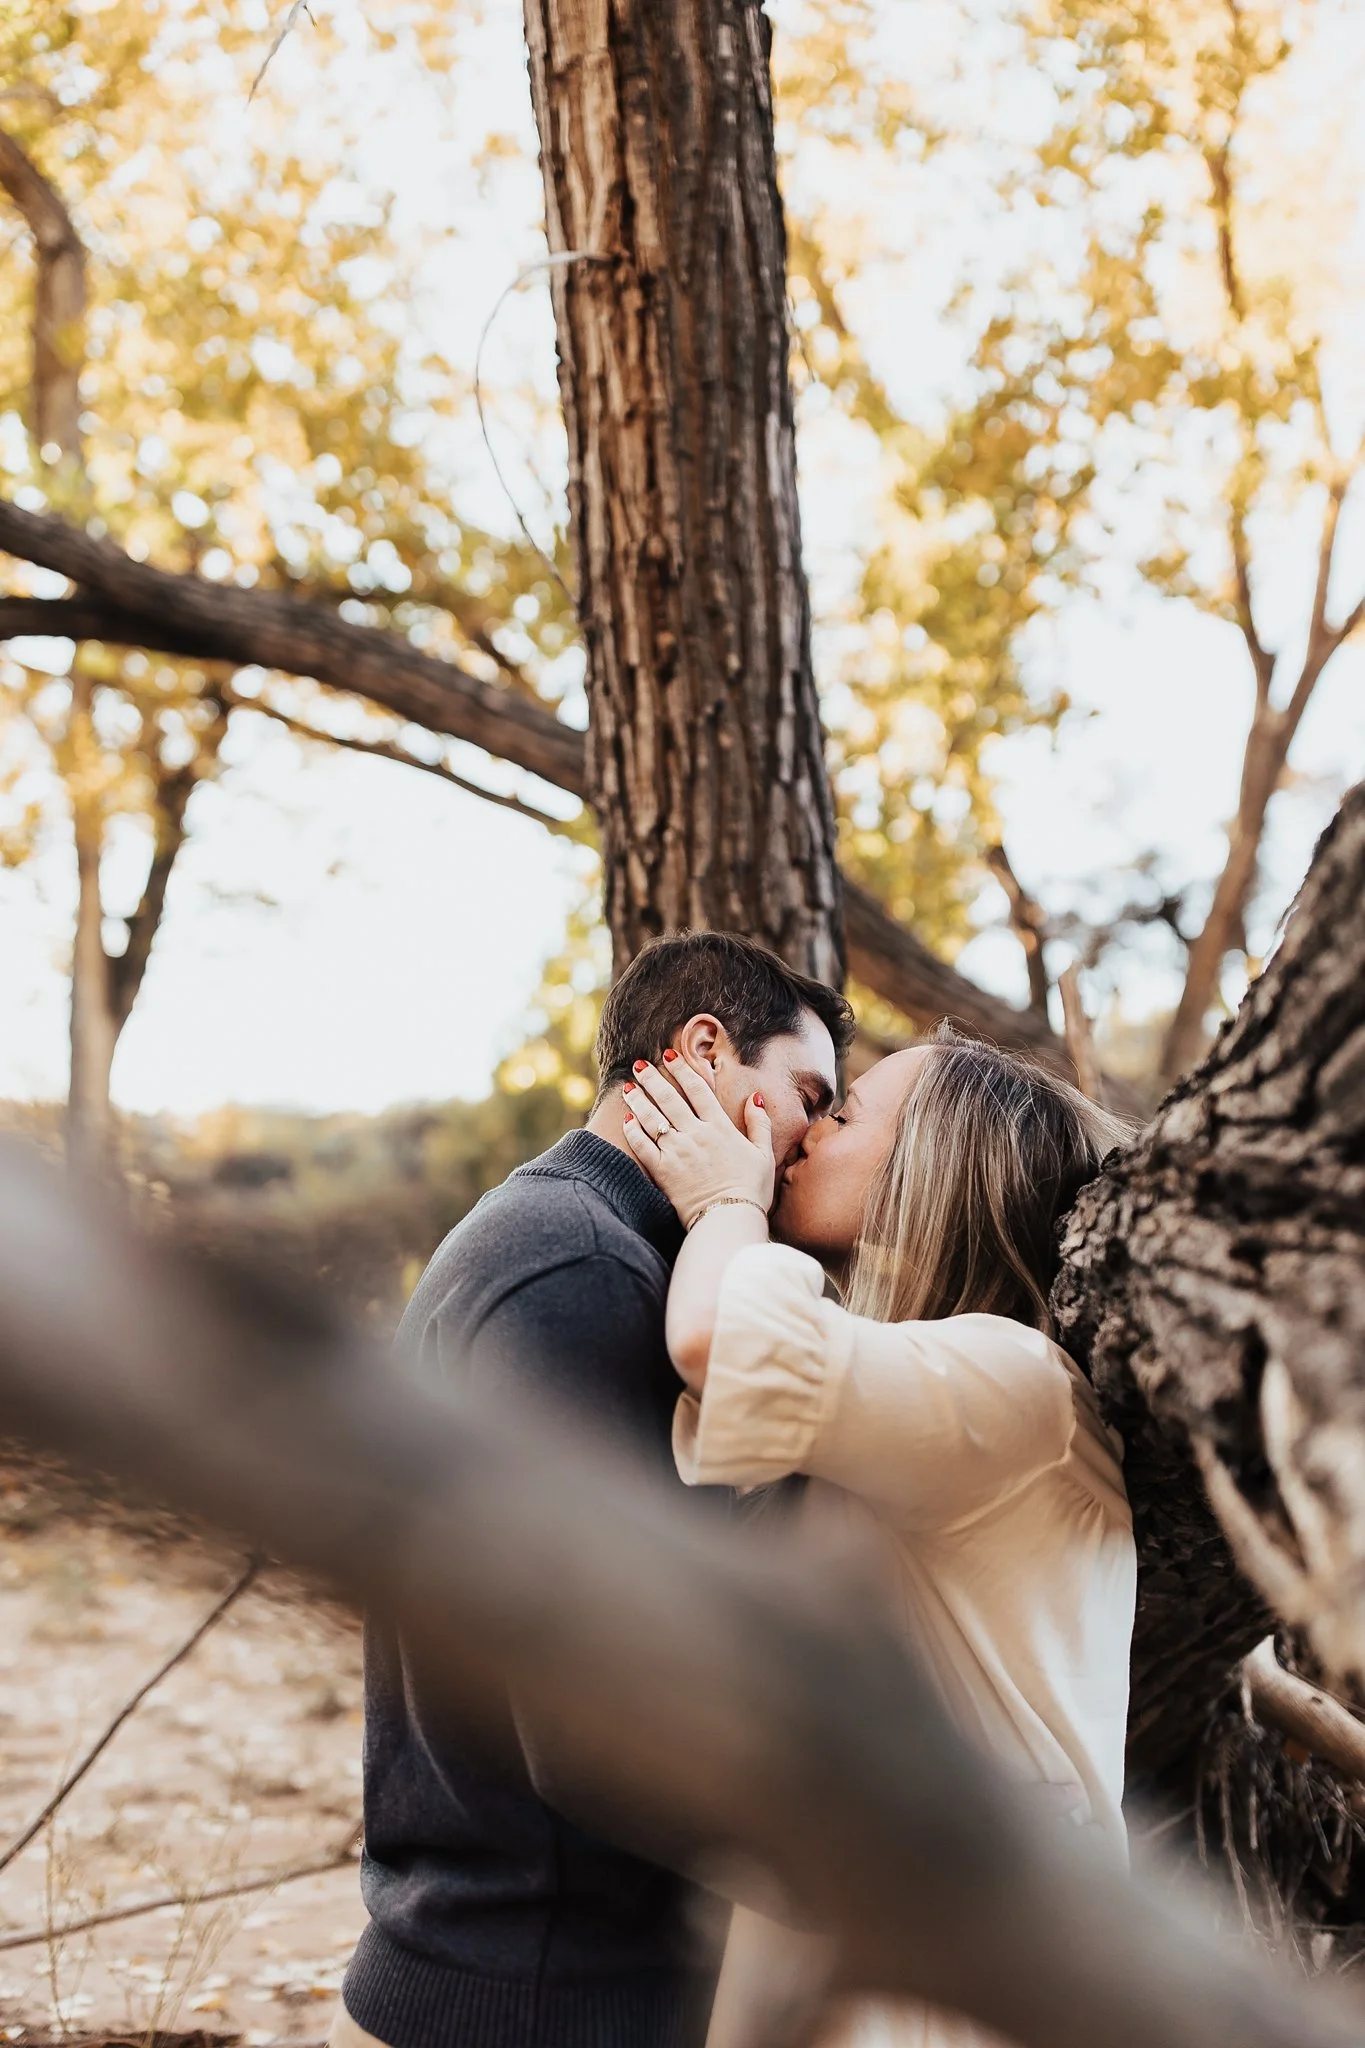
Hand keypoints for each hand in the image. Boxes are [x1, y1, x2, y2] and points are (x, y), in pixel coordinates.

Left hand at [621, 1054, 774, 1227]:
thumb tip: (755, 1098)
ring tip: (628, 1087)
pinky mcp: (662, 1171)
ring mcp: (676, 1152)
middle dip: (653, 1078)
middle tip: (640, 1065)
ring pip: (652, 1118)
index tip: (670, 1056)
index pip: (698, 1090)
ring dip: (638, 1100)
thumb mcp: (764, 1155)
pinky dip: (633, 1132)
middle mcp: (695, 1135)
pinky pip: (642, 1146)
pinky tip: (627, 1121)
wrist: (729, 1219)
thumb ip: (759, 1124)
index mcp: (720, 1128)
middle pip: (669, 1099)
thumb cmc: (751, 1190)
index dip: (683, 1070)